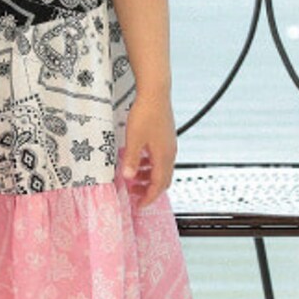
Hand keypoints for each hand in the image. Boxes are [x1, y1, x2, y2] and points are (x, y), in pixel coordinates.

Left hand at [121, 93, 176, 207]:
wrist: (156, 92)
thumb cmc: (146, 113)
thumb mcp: (134, 139)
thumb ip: (131, 160)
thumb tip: (128, 177)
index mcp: (163, 156)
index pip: (158, 185)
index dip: (149, 198)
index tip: (140, 205)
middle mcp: (170, 153)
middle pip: (162, 179)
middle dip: (149, 190)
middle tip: (135, 195)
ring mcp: (169, 145)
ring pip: (161, 168)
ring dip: (148, 177)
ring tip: (134, 178)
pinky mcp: (165, 137)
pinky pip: (159, 158)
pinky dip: (150, 165)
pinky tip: (138, 160)